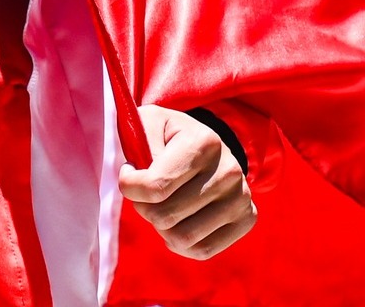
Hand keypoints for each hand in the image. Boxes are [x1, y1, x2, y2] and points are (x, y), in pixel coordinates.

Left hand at [119, 104, 255, 259]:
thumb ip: (139, 147)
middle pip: (166, 215)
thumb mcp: (148, 123)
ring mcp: (241, 197)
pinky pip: (203, 250)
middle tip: (142, 194)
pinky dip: (179, 244)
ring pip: (183, 238)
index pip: (155, 186)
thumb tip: (139, 180)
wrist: (206, 142)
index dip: (130, 186)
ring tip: (158, 206)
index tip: (127, 173)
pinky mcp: (247, 218)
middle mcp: (228, 170)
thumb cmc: (167, 134)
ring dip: (160, 227)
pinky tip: (174, 223)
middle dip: (143, 208)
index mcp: (203, 142)